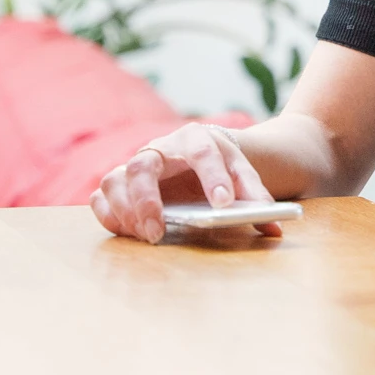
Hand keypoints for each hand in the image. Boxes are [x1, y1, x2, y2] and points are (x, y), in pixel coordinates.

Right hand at [90, 123, 280, 243]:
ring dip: (126, 210)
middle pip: (143, 164)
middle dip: (148, 199)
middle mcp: (161, 148)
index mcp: (197, 139)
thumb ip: (255, 197)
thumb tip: (273, 228)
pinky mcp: (120, 182)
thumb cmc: (221, 166)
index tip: (224, 205)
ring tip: (147, 235)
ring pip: (116, 179)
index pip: (203, 152)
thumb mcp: (242, 174)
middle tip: (160, 230)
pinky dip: (109, 214)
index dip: (213, 177)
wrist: (203, 154)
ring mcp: (136, 164)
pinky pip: (102, 195)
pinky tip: (128, 230)